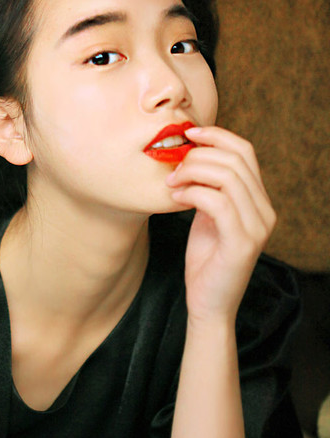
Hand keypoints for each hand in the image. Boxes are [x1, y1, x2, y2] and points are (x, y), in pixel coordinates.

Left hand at [165, 125, 275, 325]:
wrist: (209, 304)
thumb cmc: (206, 259)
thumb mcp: (208, 215)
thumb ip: (209, 188)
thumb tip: (191, 154)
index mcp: (259, 200)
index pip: (245, 151)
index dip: (217, 135)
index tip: (189, 134)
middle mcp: (265, 211)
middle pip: (235, 159)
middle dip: (198, 156)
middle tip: (172, 168)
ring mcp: (257, 227)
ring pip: (227, 177)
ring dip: (192, 172)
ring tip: (172, 183)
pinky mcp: (242, 243)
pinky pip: (217, 202)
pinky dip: (192, 193)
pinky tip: (176, 198)